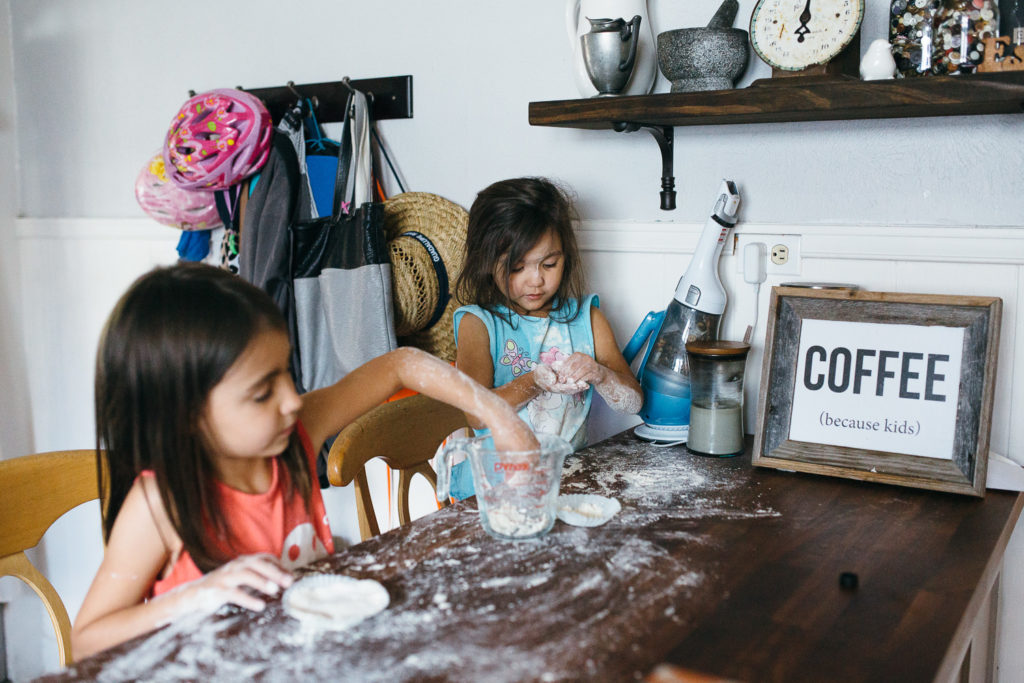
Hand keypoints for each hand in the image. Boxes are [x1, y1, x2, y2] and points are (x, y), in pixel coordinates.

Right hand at [180, 553, 294, 613]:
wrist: (193, 595)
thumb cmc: (224, 587)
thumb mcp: (242, 580)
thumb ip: (259, 578)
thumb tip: (284, 582)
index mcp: (243, 562)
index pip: (264, 558)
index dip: (279, 565)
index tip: (292, 576)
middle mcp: (235, 566)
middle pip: (257, 564)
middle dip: (275, 572)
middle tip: (289, 582)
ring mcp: (225, 577)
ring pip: (245, 574)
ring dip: (262, 581)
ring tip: (275, 590)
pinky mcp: (217, 591)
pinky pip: (234, 593)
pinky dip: (248, 599)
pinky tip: (260, 606)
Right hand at [533, 363, 587, 394]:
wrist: (538, 376)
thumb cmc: (540, 373)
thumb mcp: (542, 372)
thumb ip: (548, 375)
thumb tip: (553, 381)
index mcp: (552, 386)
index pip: (562, 387)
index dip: (569, 386)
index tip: (576, 385)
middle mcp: (558, 389)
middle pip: (569, 390)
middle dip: (577, 388)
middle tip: (585, 385)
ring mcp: (561, 388)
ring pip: (572, 390)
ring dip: (579, 388)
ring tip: (587, 385)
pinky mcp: (564, 386)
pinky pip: (572, 388)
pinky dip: (578, 386)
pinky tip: (585, 385)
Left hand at [551, 353, 605, 387]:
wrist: (598, 374)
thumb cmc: (583, 371)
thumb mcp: (574, 366)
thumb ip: (565, 366)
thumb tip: (553, 365)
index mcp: (577, 355)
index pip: (568, 362)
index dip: (562, 370)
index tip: (559, 377)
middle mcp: (585, 357)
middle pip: (573, 366)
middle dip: (567, 374)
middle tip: (562, 381)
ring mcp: (591, 363)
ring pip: (581, 370)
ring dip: (574, 377)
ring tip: (569, 382)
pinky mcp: (596, 371)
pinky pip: (588, 375)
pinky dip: (582, 380)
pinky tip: (578, 383)